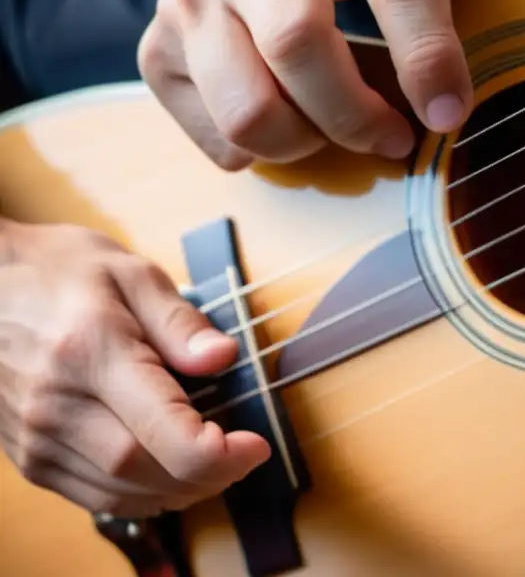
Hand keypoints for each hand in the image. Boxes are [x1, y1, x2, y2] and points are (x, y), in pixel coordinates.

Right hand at [0, 219, 269, 518]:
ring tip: (215, 463)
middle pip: (143, 471)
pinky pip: (92, 495)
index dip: (217, 454)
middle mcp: (55, 404)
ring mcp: (35, 436)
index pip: (161, 430)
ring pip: (118, 493)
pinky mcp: (27, 455)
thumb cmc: (60, 270)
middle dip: (207, 475)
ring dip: (177, 490)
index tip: (256, 446)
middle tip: (243, 454)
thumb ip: (179, 320)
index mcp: (90, 352)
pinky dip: (140, 494)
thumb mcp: (130, 272)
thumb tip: (223, 357)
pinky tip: (169, 471)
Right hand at [137, 0, 472, 170]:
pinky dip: (261, 153)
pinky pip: (218, 138)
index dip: (427, 58)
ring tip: (330, 125)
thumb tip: (443, 114)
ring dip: (304, 141)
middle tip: (389, 135)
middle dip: (354, 117)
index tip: (448, 113)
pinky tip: (285, 114)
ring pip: (246, 108)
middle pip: (298, 44)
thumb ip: (438, 25)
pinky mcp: (163, 41)